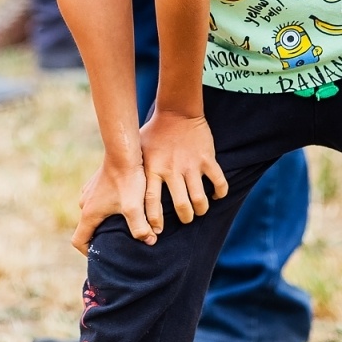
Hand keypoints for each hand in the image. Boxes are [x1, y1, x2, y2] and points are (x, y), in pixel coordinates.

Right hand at [72, 154, 154, 254]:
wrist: (124, 150)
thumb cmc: (128, 178)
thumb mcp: (134, 206)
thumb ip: (140, 227)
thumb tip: (149, 240)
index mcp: (89, 213)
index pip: (78, 241)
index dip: (89, 252)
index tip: (103, 255)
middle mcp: (85, 203)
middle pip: (88, 228)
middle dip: (102, 237)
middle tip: (121, 241)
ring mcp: (90, 192)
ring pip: (95, 213)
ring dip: (106, 221)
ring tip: (126, 223)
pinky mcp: (98, 183)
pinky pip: (100, 201)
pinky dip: (109, 207)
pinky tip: (126, 204)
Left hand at [138, 110, 227, 230]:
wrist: (176, 111)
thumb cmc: (154, 133)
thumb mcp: (138, 150)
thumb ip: (134, 170)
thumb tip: (120, 190)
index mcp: (153, 169)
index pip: (151, 202)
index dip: (155, 220)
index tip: (157, 231)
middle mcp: (172, 169)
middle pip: (180, 205)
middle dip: (185, 217)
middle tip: (186, 218)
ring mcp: (191, 164)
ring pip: (200, 199)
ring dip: (201, 209)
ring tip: (199, 210)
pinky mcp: (207, 158)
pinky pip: (219, 181)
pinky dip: (220, 192)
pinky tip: (217, 195)